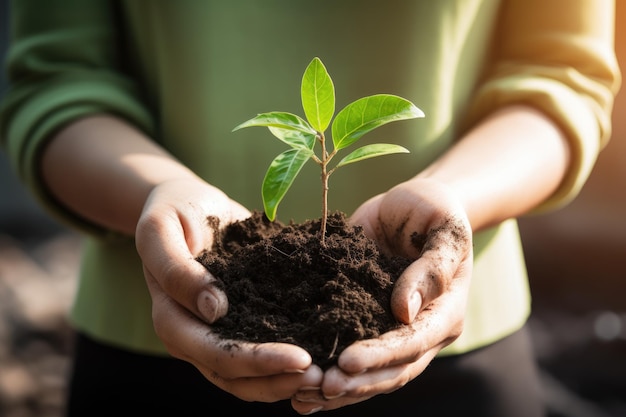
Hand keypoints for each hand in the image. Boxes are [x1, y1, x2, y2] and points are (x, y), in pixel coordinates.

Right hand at [136, 178, 322, 401]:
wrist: (188, 204)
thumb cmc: (173, 211)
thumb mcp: (161, 229)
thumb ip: (177, 269)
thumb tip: (213, 310)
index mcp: (171, 318)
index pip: (214, 352)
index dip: (256, 362)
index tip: (300, 357)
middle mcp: (193, 336)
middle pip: (234, 376)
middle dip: (278, 379)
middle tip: (322, 375)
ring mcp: (217, 333)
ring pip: (248, 377)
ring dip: (284, 381)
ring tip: (325, 374)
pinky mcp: (239, 323)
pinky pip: (260, 355)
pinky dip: (285, 363)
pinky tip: (318, 357)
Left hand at [292, 178, 472, 412]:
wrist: (410, 206)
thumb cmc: (433, 209)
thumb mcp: (443, 227)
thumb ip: (432, 266)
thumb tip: (406, 309)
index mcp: (446, 310)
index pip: (415, 341)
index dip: (382, 354)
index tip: (347, 361)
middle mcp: (424, 331)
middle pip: (394, 369)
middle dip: (358, 382)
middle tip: (321, 388)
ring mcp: (395, 331)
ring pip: (373, 374)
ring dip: (342, 390)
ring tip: (304, 399)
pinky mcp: (369, 322)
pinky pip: (354, 356)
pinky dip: (331, 374)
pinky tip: (302, 392)